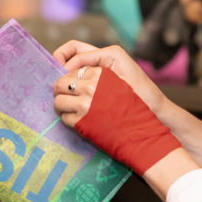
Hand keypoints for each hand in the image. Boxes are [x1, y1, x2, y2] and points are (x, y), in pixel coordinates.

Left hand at [52, 59, 179, 175]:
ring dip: (61, 105)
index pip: (73, 70)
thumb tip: (74, 74)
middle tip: (63, 95)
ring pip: (58, 101)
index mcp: (101, 74)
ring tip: (67, 108)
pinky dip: (68, 119)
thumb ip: (98, 76)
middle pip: (61, 83)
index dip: (69, 77)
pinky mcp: (82, 122)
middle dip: (60, 90)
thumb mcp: (119, 82)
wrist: (143, 131)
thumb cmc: (134, 106)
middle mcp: (92, 87)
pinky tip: (76, 120)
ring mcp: (85, 105)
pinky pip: (64, 117)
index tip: (70, 85)